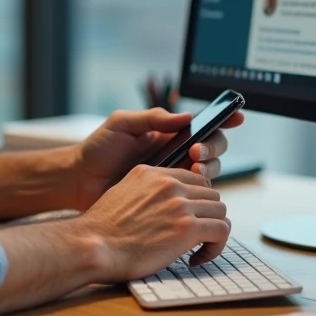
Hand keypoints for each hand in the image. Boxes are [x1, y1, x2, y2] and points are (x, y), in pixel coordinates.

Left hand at [72, 107, 243, 210]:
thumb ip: (152, 117)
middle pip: (213, 150)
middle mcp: (176, 155)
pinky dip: (198, 192)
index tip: (236, 117)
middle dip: (213, 148)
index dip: (223, 121)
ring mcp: (174, 178)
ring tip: (192, 165)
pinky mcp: (169, 200)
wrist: (80, 181)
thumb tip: (186, 116)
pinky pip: (194, 197)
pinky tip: (188, 188)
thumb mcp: (122, 124)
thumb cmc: (98, 149)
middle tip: (196, 150)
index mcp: (167, 134)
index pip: (202, 126)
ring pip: (208, 173)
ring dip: (208, 168)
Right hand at [75, 164, 230, 280]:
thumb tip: (160, 207)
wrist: (93, 245)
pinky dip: (216, 247)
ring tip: (197, 249)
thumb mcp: (122, 194)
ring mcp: (180, 204)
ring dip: (213, 232)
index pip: (194, 180)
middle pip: (211, 194)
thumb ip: (146, 193)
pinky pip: (221, 231)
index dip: (197, 202)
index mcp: (153, 173)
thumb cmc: (102, 230)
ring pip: (220, 211)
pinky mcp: (188, 228)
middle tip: (195, 238)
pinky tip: (196, 259)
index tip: (190, 220)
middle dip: (207, 217)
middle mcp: (169, 184)